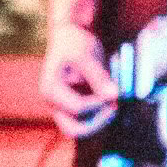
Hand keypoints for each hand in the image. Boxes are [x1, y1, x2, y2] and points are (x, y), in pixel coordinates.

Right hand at [40, 20, 118, 137]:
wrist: (69, 36)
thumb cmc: (74, 43)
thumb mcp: (86, 55)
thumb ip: (99, 77)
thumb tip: (115, 96)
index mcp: (51, 89)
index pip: (78, 108)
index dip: (99, 103)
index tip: (115, 90)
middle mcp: (53, 103)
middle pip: (74, 130)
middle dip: (97, 122)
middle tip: (115, 107)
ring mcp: (62, 107)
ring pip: (82, 127)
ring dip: (100, 119)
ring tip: (115, 100)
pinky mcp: (74, 106)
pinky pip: (88, 118)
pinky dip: (100, 112)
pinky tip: (110, 96)